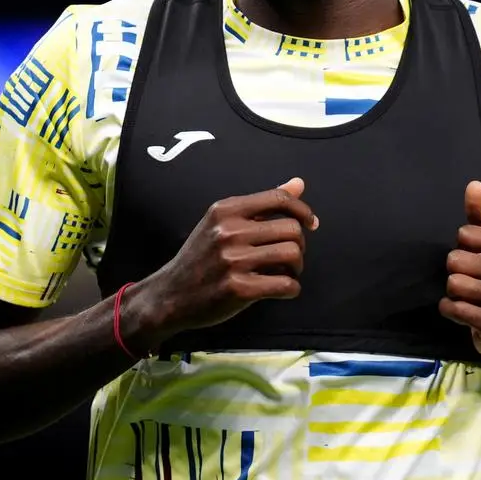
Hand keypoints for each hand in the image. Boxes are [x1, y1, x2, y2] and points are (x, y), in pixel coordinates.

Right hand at [140, 177, 317, 339]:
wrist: (170, 295)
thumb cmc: (201, 258)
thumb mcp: (222, 223)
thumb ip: (262, 204)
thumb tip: (299, 183)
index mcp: (226, 210)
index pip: (279, 199)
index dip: (303, 211)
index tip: (311, 224)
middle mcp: (229, 231)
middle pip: (291, 229)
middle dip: (299, 245)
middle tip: (290, 257)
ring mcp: (233, 260)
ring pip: (292, 255)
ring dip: (297, 267)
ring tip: (287, 273)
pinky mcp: (238, 288)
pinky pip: (286, 284)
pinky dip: (292, 288)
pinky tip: (283, 289)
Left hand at [439, 180, 480, 359]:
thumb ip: (480, 215)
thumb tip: (473, 185)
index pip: (466, 235)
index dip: (461, 246)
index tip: (474, 255)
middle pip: (457, 261)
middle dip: (454, 270)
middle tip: (467, 277)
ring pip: (456, 285)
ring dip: (452, 291)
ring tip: (466, 293)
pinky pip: (457, 310)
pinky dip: (450, 309)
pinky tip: (461, 309)